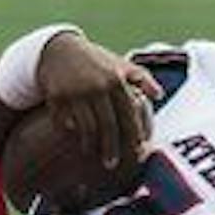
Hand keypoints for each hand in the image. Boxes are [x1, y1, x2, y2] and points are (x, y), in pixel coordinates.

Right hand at [38, 32, 163, 171]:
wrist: (59, 49)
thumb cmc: (95, 61)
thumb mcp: (120, 64)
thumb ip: (142, 78)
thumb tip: (158, 96)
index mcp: (116, 79)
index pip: (128, 114)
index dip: (134, 134)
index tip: (137, 150)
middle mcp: (97, 86)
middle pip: (108, 125)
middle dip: (111, 148)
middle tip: (112, 165)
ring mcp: (75, 92)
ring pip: (86, 128)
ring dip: (91, 146)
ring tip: (92, 155)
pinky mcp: (56, 97)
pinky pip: (64, 124)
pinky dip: (70, 135)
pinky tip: (75, 142)